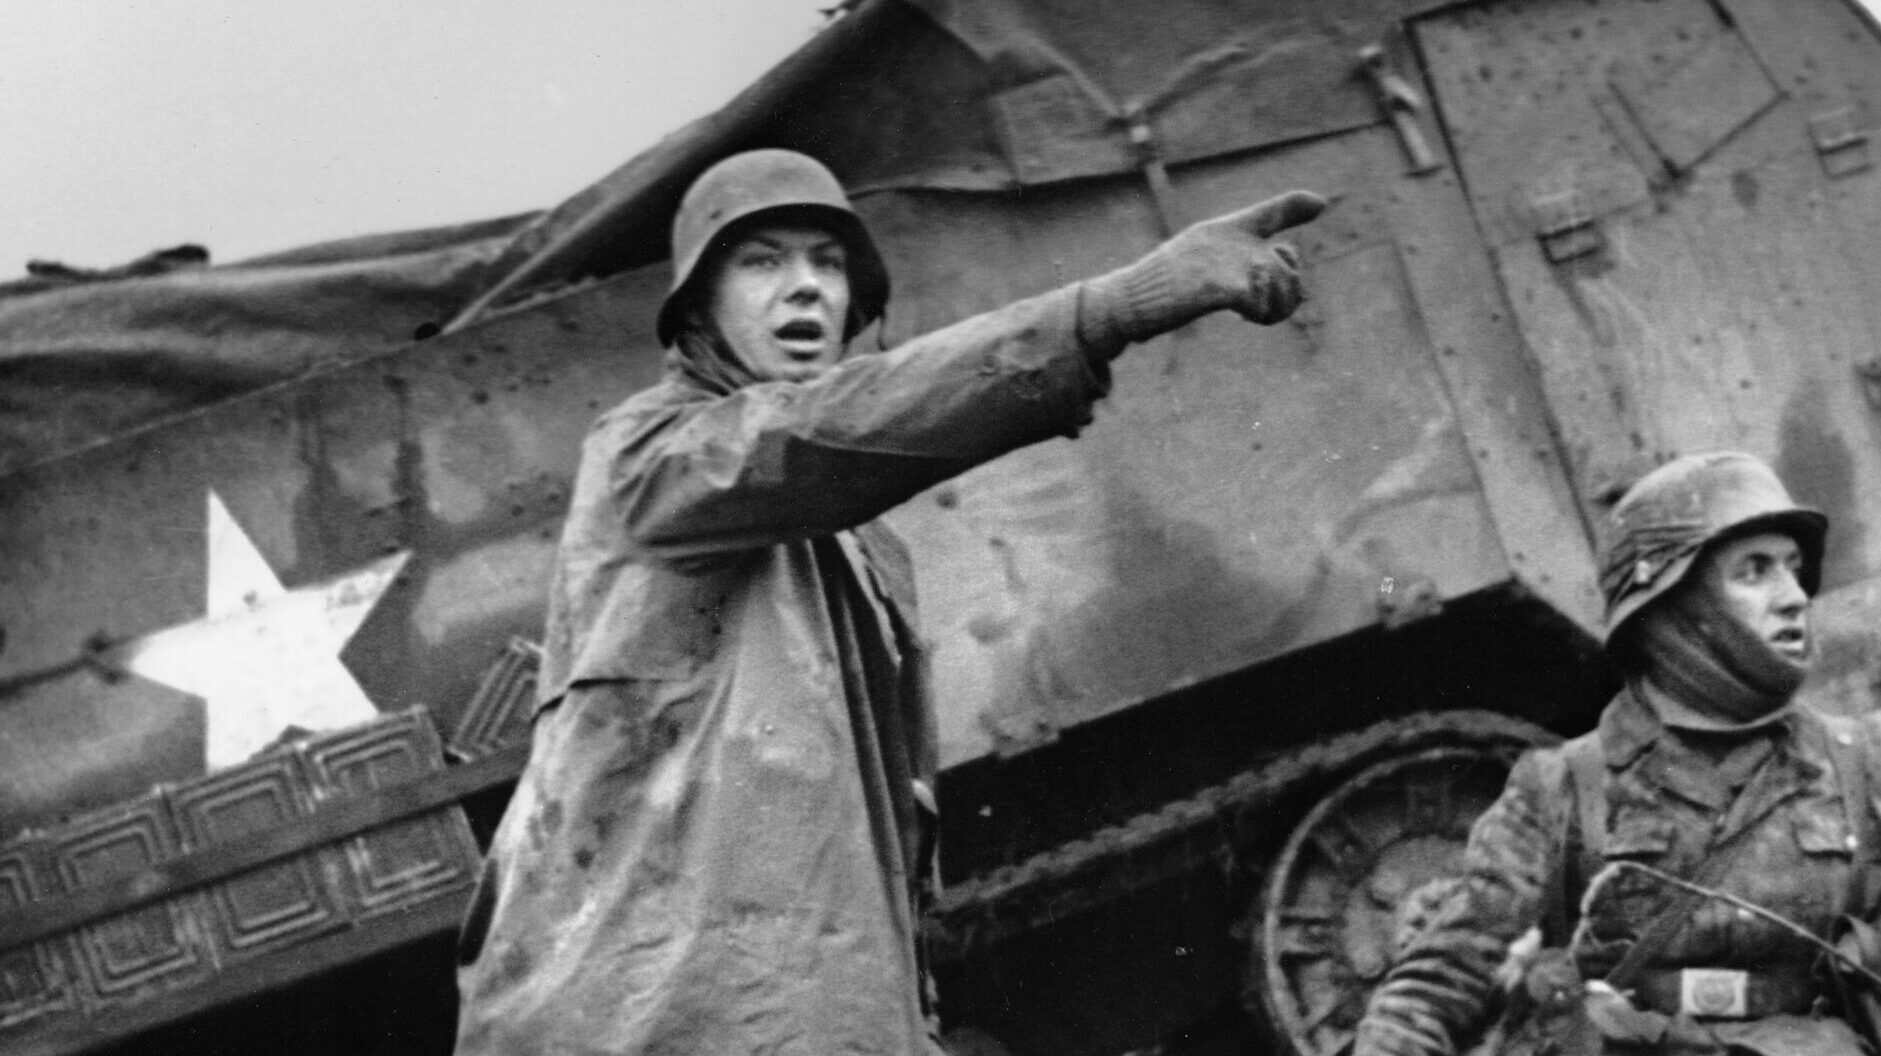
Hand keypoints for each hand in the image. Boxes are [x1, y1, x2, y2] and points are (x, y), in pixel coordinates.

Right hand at [1077, 189, 1326, 350]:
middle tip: (1267, 311)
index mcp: (1222, 230)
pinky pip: (1261, 301)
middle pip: (1288, 264)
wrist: (1127, 300)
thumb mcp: (1196, 262)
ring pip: (1282, 284)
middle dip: (1288, 292)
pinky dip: (1261, 314)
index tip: (1319, 204)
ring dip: (1279, 309)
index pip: (1268, 212)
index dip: (1295, 205)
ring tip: (1258, 317)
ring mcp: (1224, 261)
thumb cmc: (1160, 289)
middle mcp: (1228, 239)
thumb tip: (1271, 263)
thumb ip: (1232, 261)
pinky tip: (1244, 318)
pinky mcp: (1218, 286)